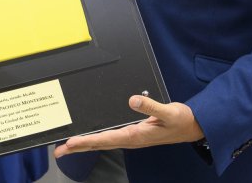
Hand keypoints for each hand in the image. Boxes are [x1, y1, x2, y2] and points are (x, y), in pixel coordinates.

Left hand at [53, 95, 203, 156]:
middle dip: (78, 147)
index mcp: (136, 135)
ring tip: (68, 147)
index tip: (70, 143)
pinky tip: (89, 138)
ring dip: (85, 144)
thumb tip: (133, 100)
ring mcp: (131, 138)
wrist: (192, 127)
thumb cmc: (181, 120)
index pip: (105, 139)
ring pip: (103, 142)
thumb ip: (151, 106)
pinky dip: (96, 139)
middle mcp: (131, 139)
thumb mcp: (168, 111)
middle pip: (99, 144)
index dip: (86, 141)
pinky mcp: (133, 134)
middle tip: (59, 151)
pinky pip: (109, 138)